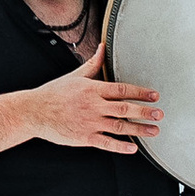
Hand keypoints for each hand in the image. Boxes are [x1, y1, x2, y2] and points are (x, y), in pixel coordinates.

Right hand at [30, 62, 162, 152]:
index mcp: (93, 89)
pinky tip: (133, 147)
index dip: (141, 92)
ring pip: (120, 126)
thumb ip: (93, 64)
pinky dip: (121, 146)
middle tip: (159, 113)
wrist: (35, 111)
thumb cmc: (55, 93)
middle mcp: (94, 106)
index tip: (154, 96)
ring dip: (139, 129)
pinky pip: (106, 143)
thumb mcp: (75, 75)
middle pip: (125, 108)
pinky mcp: (84, 137)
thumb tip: (102, 47)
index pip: (122, 90)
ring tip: (154, 130)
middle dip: (145, 111)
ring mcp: (90, 122)